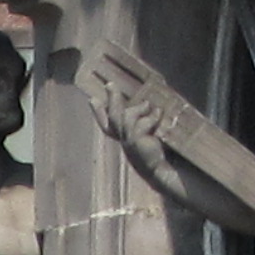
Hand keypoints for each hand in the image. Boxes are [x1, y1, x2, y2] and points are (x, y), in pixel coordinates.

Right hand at [84, 68, 177, 188]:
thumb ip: (143, 122)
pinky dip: (151, 117)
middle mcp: (123, 140)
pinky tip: (159, 113)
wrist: (161, 170)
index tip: (92, 99)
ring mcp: (128, 140)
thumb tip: (146, 103)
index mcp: (123, 139)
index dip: (99, 113)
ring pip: (124, 117)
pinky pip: (140, 123)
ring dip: (136, 108)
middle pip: (112, 117)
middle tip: (109, 84)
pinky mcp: (135, 140)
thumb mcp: (147, 136)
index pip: (108, 125)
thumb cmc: (156, 153)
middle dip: (112, 100)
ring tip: (147, 104)